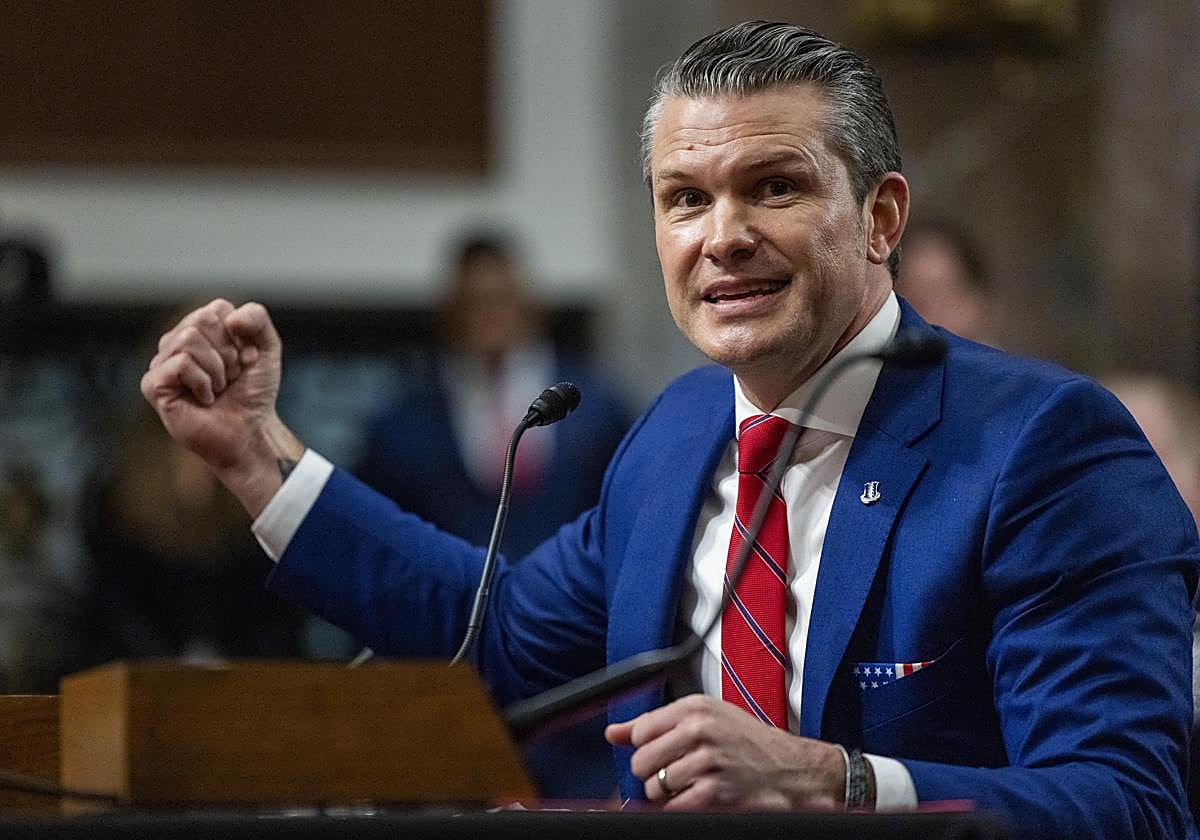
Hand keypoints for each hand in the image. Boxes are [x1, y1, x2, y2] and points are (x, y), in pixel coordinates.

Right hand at [141, 299, 302, 515]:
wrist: (251, 430)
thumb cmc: (254, 392)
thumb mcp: (267, 348)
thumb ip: (256, 318)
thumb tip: (229, 318)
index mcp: (199, 329)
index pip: (218, 309)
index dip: (239, 338)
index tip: (242, 362)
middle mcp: (176, 342)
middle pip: (201, 320)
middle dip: (227, 353)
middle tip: (229, 377)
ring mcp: (161, 363)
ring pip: (189, 339)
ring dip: (217, 369)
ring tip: (217, 388)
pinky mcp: (153, 385)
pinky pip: (181, 363)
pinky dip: (203, 382)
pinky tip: (205, 399)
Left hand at [605, 694, 844, 810]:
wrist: (794, 771)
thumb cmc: (750, 744)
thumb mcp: (706, 719)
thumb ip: (656, 723)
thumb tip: (613, 732)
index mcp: (695, 708)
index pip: (641, 730)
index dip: (646, 748)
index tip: (661, 754)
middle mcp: (700, 730)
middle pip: (642, 760)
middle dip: (652, 774)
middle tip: (673, 774)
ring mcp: (708, 760)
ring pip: (655, 785)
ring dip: (667, 794)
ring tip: (690, 786)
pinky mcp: (715, 790)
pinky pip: (674, 806)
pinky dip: (679, 808)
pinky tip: (696, 799)